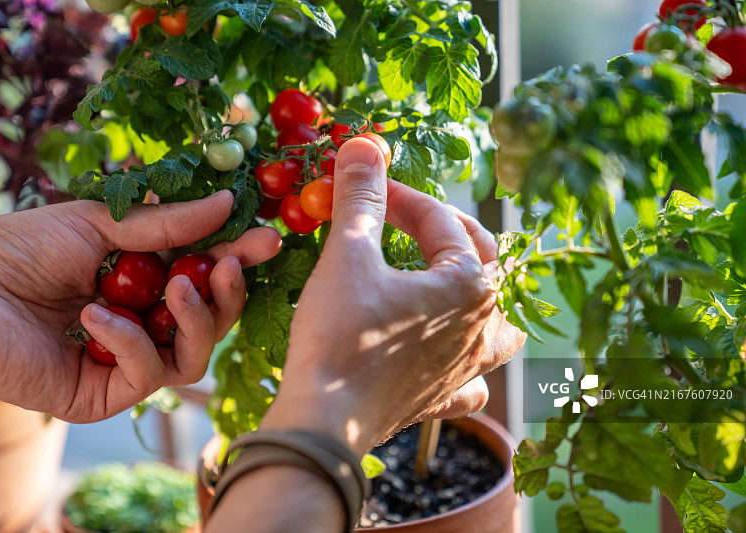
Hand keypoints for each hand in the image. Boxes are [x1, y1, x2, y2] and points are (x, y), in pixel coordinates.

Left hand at [0, 192, 280, 421]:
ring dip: (195, 319)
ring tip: (177, 287)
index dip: (237, 258)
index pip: (203, 274)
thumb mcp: (99, 222)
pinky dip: (130, 341)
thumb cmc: (17, 249)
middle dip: (226, 294)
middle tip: (226, 267)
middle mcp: (141, 322)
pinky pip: (145, 376)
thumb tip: (228, 202)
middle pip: (210, 321)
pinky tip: (97, 315)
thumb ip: (166, 223)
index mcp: (142, 281)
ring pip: (193, 356)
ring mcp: (123, 361)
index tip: (268, 238)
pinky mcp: (102, 395)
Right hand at [261, 139, 525, 454]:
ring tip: (454, 281)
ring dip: (478, 295)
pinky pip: (473, 379)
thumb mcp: (348, 256)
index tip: (367, 183)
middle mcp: (482, 326)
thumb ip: (362, 198)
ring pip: (496, 324)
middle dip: (443, 230)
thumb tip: (363, 145)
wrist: (324, 424)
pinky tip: (451, 360)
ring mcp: (468, 368)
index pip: (440, 222)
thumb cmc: (340, 337)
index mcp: (469, 285)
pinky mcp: (443, 399)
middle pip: (481, 262)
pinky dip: (468, 364)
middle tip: (404, 214)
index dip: (401, 195)